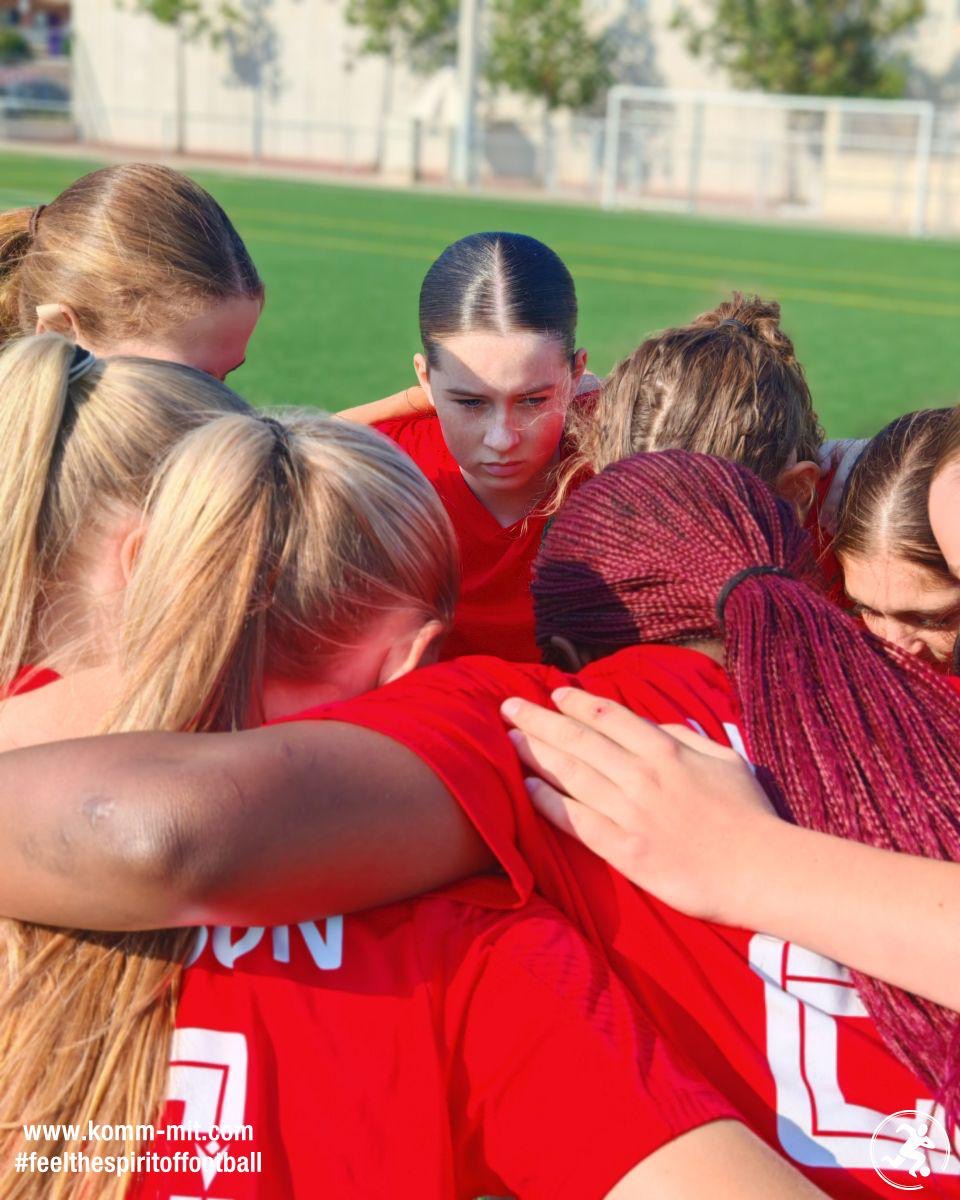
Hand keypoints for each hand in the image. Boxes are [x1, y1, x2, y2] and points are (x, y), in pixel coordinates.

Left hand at [500, 687, 781, 924]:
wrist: (763, 870)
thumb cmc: (750, 813)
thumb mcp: (724, 758)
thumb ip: (684, 736)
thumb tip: (652, 724)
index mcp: (665, 751)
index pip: (608, 718)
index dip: (574, 704)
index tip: (551, 695)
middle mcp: (642, 776)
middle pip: (579, 741)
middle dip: (539, 721)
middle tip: (507, 707)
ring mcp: (631, 814)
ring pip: (572, 775)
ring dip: (536, 754)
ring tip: (509, 739)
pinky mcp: (626, 852)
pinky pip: (578, 822)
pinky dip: (550, 803)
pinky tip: (526, 788)